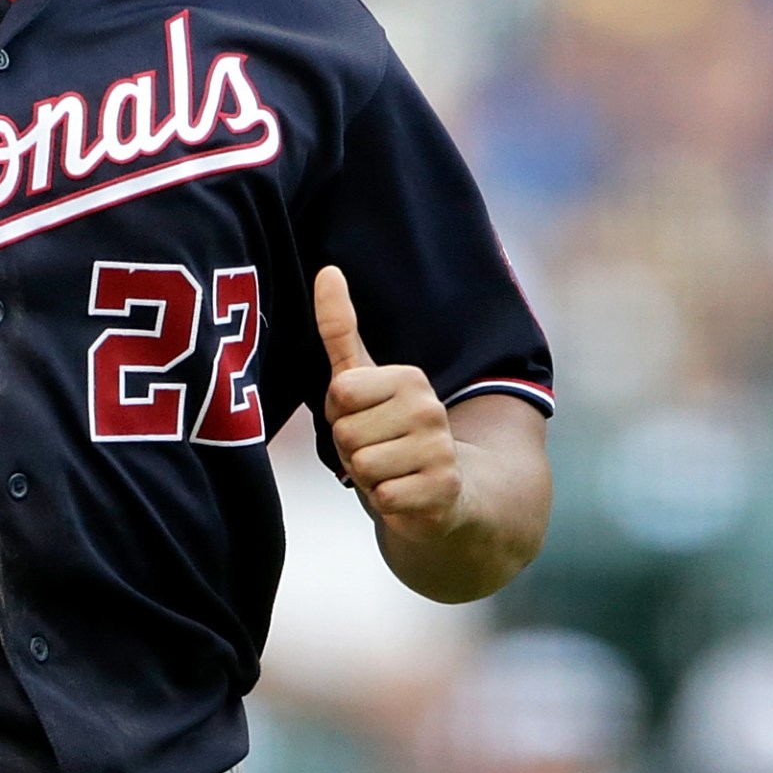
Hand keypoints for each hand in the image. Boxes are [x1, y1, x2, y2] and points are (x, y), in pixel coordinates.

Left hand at [315, 264, 460, 543]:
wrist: (446, 492)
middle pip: (346, 434)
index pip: (340, 395)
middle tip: (379, 451)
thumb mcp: (364, 380)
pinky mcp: (444, 489)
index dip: (341, 416)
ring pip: (362, 467)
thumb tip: (327, 270)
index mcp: (408, 377)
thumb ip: (341, 329)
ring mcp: (440, 449)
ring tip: (392, 472)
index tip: (365, 420)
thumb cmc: (391, 432)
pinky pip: (384, 497)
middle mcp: (429, 408)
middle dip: (352, 451)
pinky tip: (406, 493)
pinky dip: (387, 502)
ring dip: (368, 479)